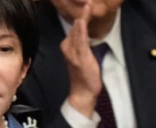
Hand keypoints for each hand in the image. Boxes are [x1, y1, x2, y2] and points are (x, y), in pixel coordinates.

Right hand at [60, 2, 101, 117]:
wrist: (83, 91)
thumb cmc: (84, 74)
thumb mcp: (83, 54)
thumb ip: (82, 41)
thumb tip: (86, 30)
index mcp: (68, 45)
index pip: (75, 25)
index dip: (81, 13)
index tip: (87, 2)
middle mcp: (67, 47)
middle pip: (75, 25)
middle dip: (81, 12)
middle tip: (88, 0)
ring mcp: (72, 52)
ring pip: (77, 30)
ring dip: (82, 16)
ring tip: (87, 4)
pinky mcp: (79, 57)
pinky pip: (80, 41)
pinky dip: (80, 30)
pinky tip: (81, 20)